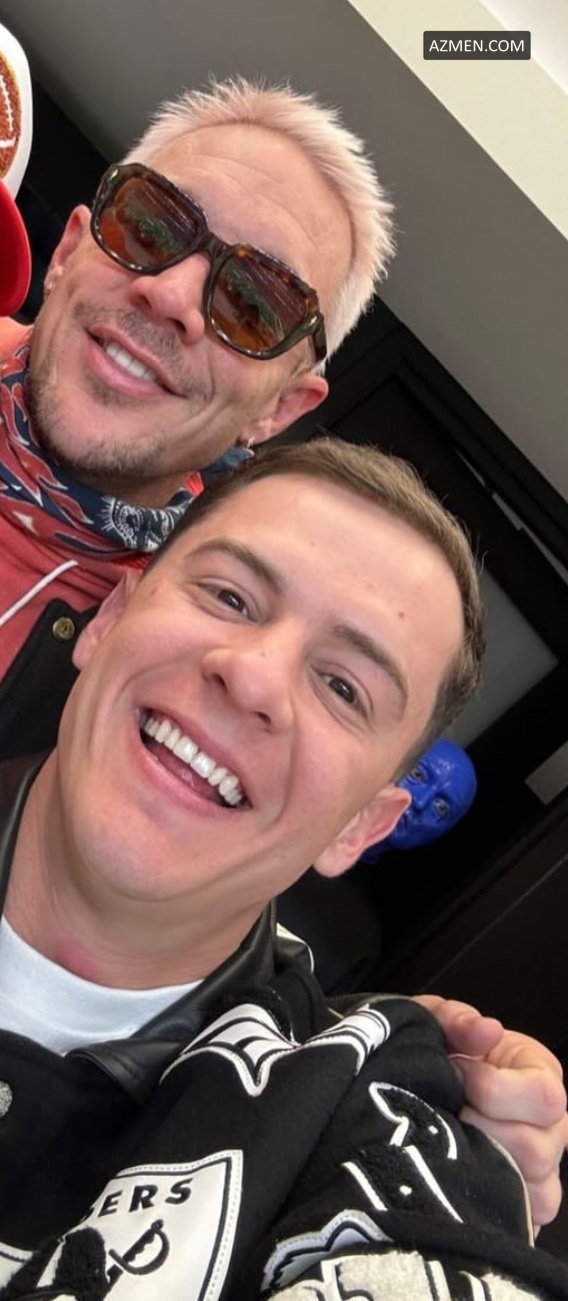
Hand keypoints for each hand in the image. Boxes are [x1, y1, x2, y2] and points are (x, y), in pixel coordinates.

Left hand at [416, 995, 567, 1228]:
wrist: (402, 1090)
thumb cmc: (432, 1054)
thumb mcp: (435, 1023)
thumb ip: (457, 1019)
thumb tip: (487, 1030)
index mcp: (540, 1076)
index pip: (545, 1097)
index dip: (494, 1089)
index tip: (458, 1072)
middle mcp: (551, 1128)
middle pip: (539, 1149)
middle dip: (480, 1130)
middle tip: (449, 1113)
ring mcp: (538, 1173)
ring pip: (535, 1192)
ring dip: (482, 1167)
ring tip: (450, 1144)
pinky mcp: (519, 1210)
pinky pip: (520, 1224)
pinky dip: (486, 1204)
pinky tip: (457, 1179)